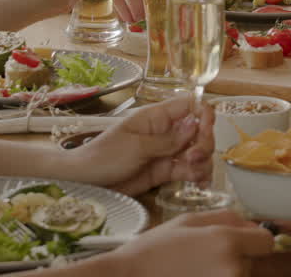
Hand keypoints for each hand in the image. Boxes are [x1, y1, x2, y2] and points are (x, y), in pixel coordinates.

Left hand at [68, 96, 213, 194]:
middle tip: (193, 158)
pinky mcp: (164, 172)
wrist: (86, 182)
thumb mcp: (136, 146)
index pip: (189, 105)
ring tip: (194, 175)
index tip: (204, 131)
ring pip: (197, 152)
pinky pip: (188, 170)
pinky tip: (200, 184)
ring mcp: (166, 152)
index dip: (203, 115)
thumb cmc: (104, 156)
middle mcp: (166, 132)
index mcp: (157, 117)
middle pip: (199, 130)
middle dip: (203, 143)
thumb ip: (167, 139)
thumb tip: (195, 124)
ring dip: (202, 162)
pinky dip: (198, 176)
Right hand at [100, 210, 272, 276]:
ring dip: (226, 271)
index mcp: (226, 242)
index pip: (266, 241)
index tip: (243, 240)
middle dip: (237, 256)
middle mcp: (232, 268)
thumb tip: (251, 223)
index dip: (255, 239)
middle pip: (253, 261)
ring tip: (196, 269)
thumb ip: (226, 217)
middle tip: (205, 255)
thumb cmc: (155, 249)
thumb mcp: (189, 220)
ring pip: (240, 275)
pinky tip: (195, 276)